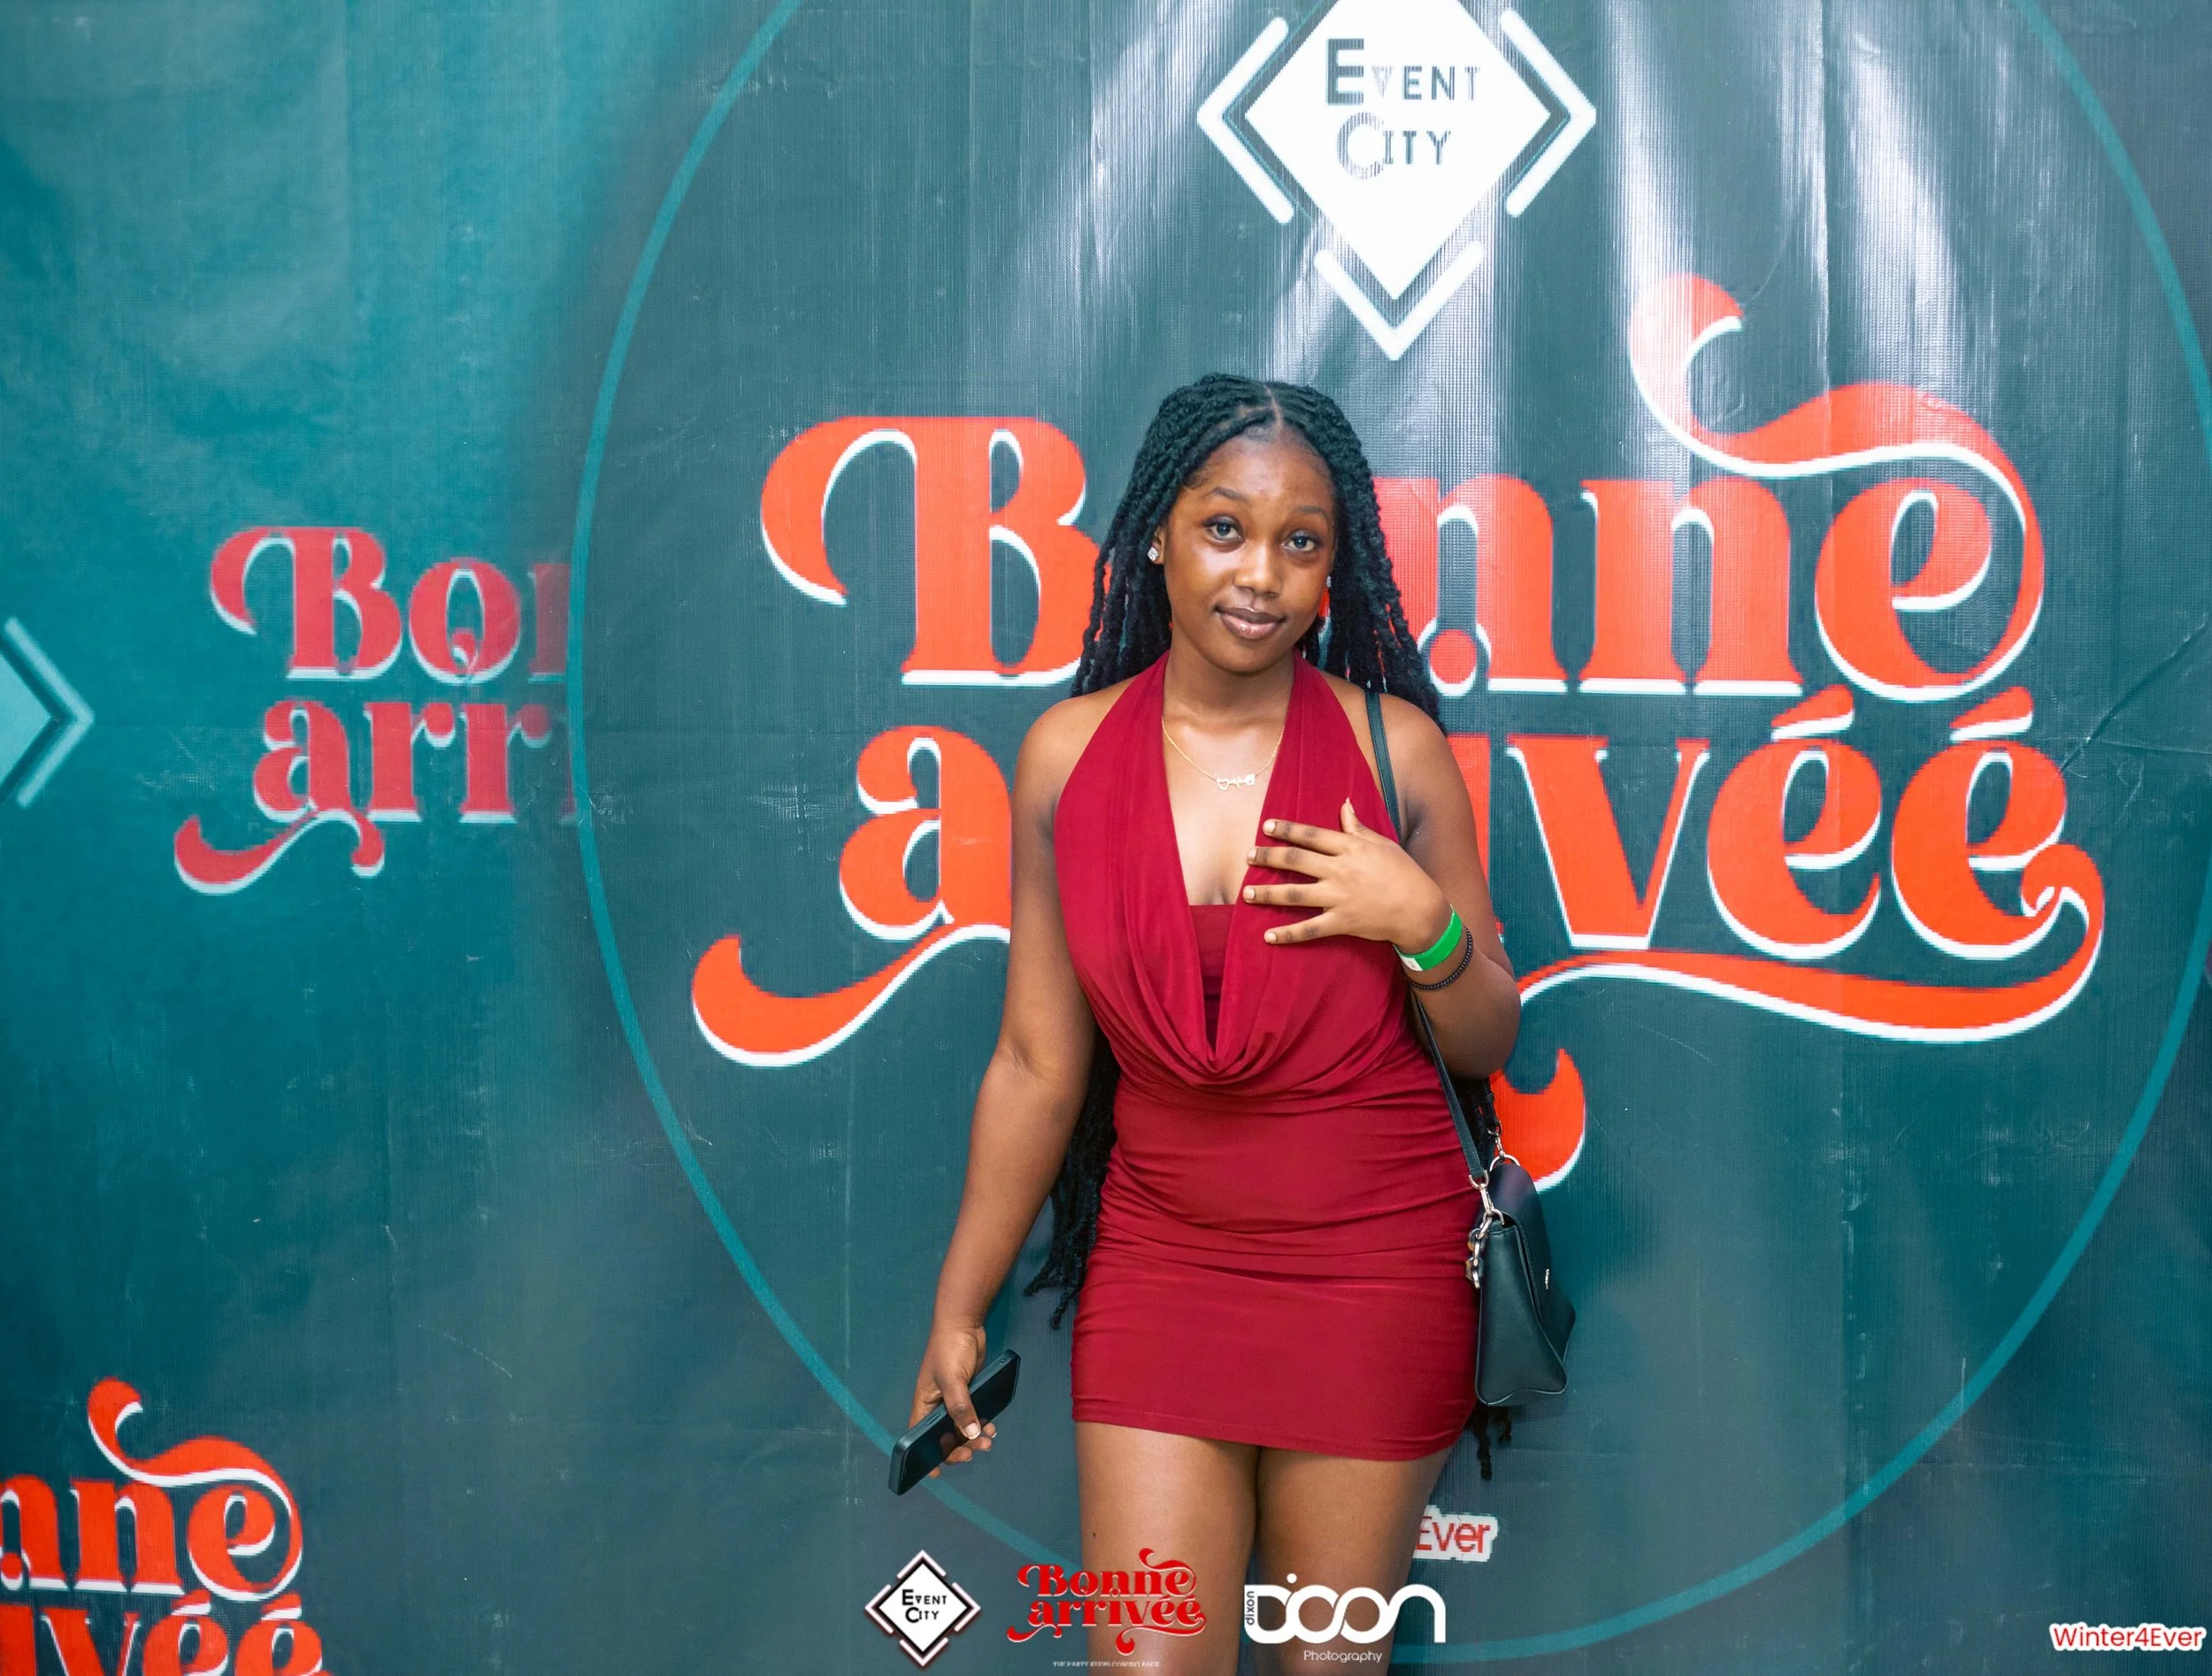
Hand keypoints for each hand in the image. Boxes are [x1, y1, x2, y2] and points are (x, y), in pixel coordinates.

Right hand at [909, 1322, 997, 1476]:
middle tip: (976, 1451)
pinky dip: (982, 1425)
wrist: (965, 1324)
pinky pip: (974, 1417)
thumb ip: (961, 1408)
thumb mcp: (953, 1380)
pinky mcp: (969, 1394)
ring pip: (962, 1429)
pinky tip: (992, 1426)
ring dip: (974, 1438)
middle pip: (944, 1437)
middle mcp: (936, 1406)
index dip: (926, 1457)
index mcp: (924, 1404)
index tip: (935, 1474)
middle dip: (959, 1448)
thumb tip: (970, 1435)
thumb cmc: (949, 1349)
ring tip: (989, 1440)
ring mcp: (954, 1400)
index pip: (920, 1437)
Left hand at [1244, 800, 1451, 949]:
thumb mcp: (1382, 844)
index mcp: (1350, 848)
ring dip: (1268, 894)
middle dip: (1268, 858)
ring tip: (1246, 893)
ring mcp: (1339, 898)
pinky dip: (1288, 934)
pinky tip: (1268, 935)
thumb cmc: (1404, 872)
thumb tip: (1344, 805)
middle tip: (1247, 856)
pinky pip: (1309, 929)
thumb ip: (1358, 827)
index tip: (1266, 827)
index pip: (1311, 835)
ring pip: (1295, 895)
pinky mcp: (1341, 922)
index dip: (1287, 830)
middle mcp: (1339, 871)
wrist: (1420, 909)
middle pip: (1296, 861)